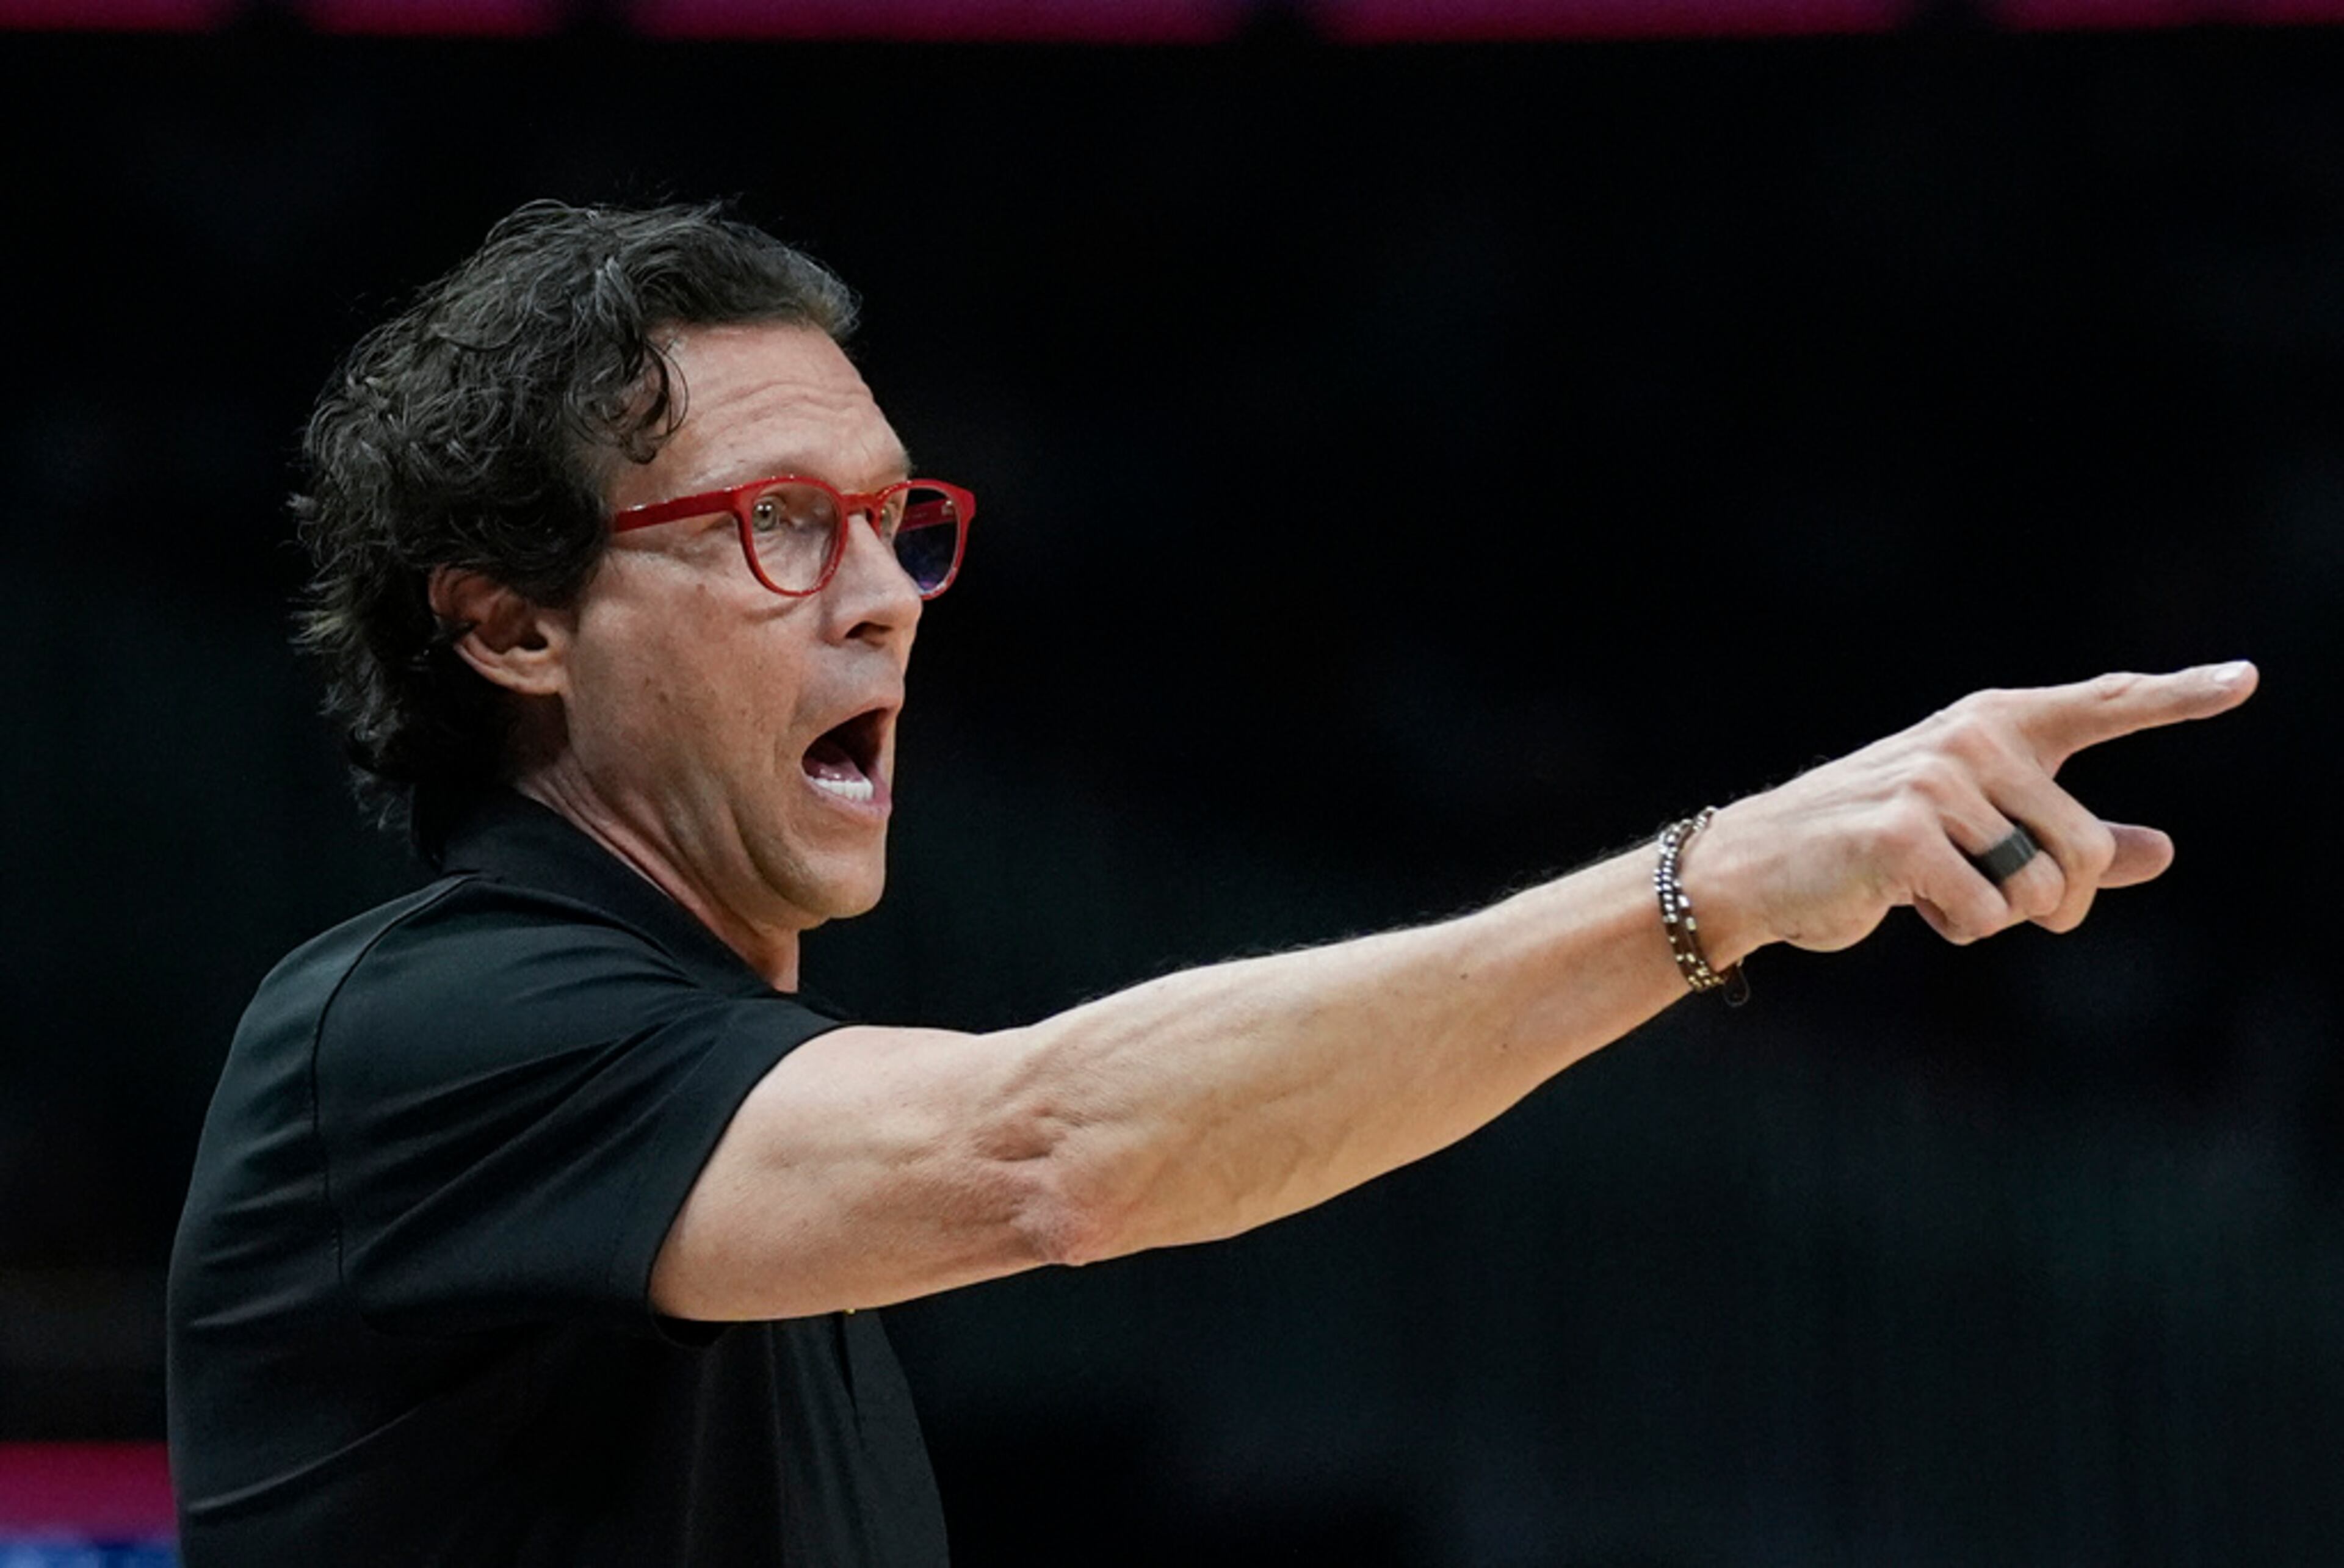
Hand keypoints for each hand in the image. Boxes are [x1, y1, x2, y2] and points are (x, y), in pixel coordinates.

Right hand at [1686, 662, 2258, 959]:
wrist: (1758, 865)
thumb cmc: (1871, 848)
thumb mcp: (1979, 836)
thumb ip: (2070, 840)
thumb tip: (2164, 851)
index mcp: (1995, 726)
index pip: (2103, 704)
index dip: (2180, 696)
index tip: (2246, 681)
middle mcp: (1972, 739)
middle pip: (2087, 852)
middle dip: (2053, 901)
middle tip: (1987, 896)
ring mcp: (1936, 780)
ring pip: (2039, 889)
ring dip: (1996, 916)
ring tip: (1932, 887)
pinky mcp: (1903, 832)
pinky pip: (1984, 915)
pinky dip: (1953, 928)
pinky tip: (1901, 898)